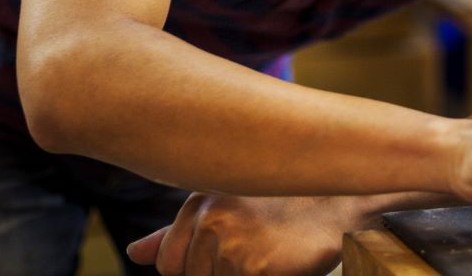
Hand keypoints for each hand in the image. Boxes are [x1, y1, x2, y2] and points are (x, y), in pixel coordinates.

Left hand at [125, 193, 360, 275]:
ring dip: (242, 274)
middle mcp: (211, 222)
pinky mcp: (257, 270)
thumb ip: (175, 233)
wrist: (338, 203)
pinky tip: (278, 261)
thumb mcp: (224, 206)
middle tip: (254, 248)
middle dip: (217, 273)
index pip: (169, 263)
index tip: (227, 252)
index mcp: (199, 203)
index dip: (195, 267)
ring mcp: (233, 247)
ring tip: (268, 251)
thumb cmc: (281, 205)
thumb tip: (133, 254)